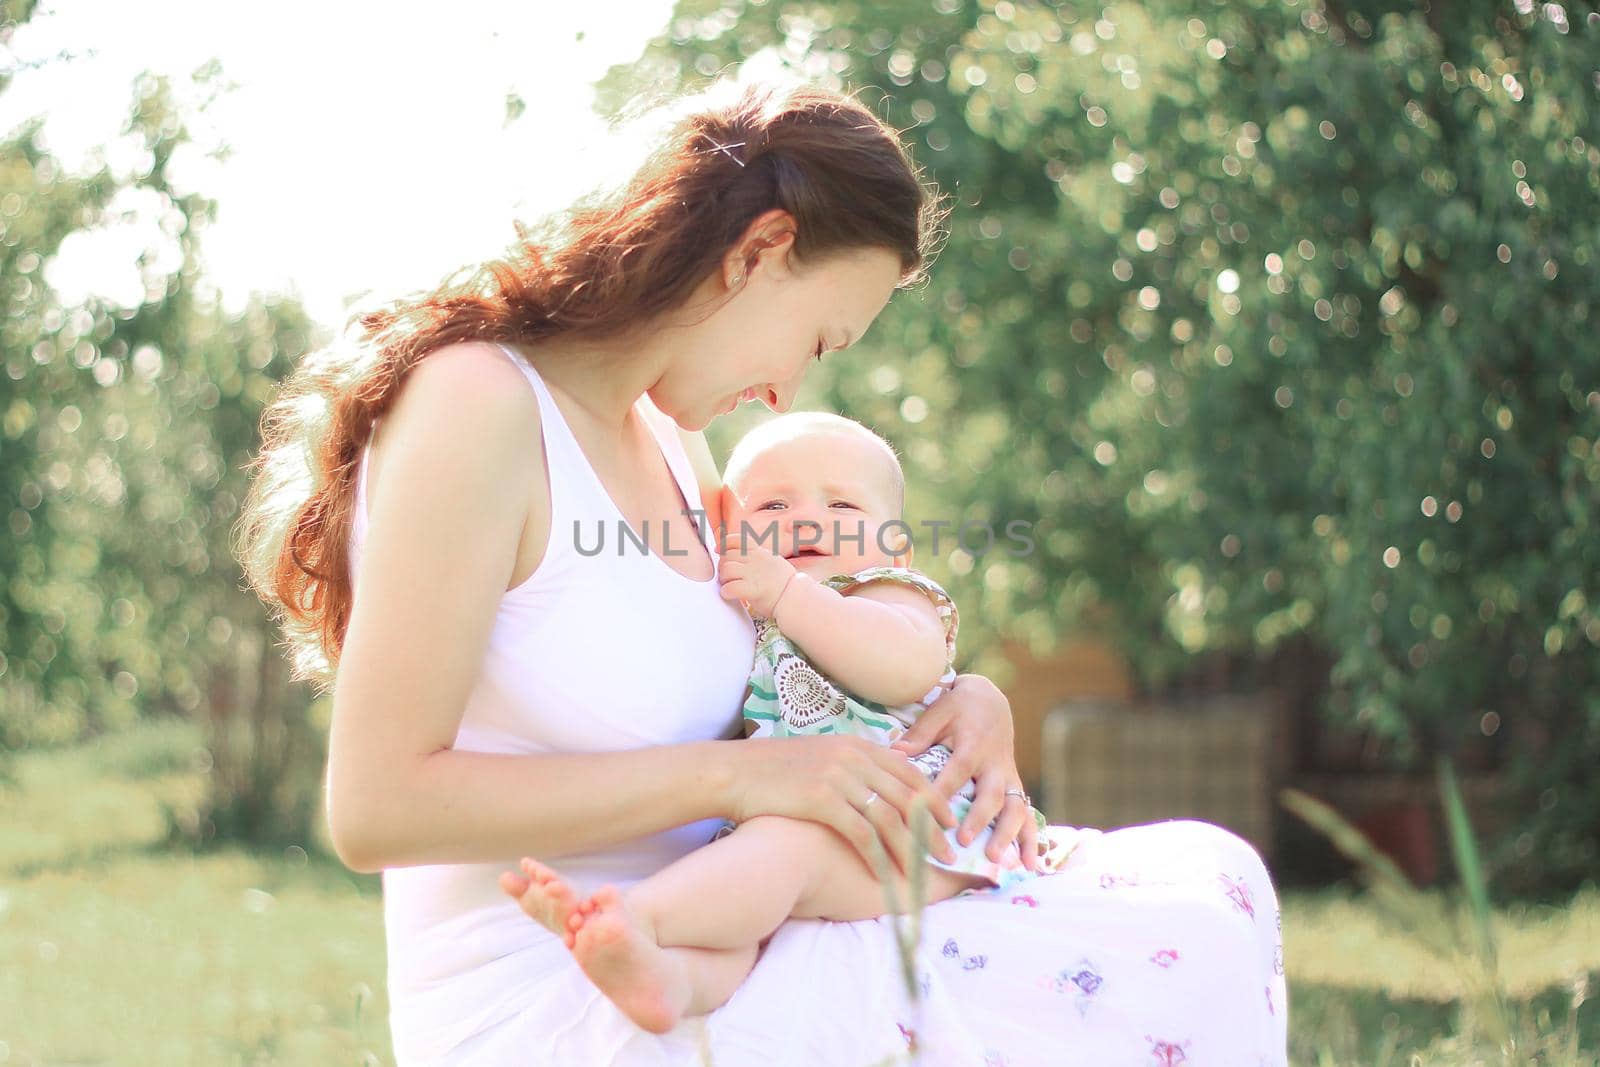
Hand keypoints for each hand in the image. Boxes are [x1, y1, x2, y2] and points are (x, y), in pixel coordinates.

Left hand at [717, 532, 797, 618]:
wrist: (795, 597)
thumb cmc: (783, 583)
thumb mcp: (772, 561)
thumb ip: (757, 557)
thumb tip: (739, 557)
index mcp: (760, 552)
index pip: (737, 539)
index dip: (724, 543)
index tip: (718, 549)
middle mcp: (756, 559)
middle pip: (727, 556)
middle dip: (722, 566)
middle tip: (726, 577)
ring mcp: (754, 573)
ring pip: (726, 570)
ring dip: (723, 579)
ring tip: (728, 586)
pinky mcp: (752, 589)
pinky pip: (730, 588)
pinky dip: (726, 592)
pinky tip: (729, 595)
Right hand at [721, 735, 960, 879]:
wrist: (734, 773)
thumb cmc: (773, 771)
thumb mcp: (820, 756)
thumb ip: (852, 765)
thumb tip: (878, 783)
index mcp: (857, 745)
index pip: (910, 772)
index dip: (934, 799)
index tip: (950, 822)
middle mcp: (853, 757)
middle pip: (908, 797)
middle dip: (932, 829)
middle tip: (950, 854)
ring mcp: (838, 777)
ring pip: (890, 818)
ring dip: (912, 849)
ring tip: (926, 872)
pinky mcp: (822, 799)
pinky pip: (862, 834)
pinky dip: (879, 858)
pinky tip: (888, 877)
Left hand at [889, 673, 1041, 871]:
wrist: (991, 700)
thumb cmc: (959, 707)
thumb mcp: (939, 711)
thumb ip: (920, 733)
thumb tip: (895, 754)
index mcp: (974, 744)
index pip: (958, 771)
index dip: (944, 792)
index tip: (928, 814)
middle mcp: (995, 764)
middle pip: (991, 794)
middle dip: (980, 819)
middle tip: (965, 841)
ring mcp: (1008, 777)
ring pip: (1015, 807)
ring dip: (1009, 835)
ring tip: (998, 860)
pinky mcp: (1014, 787)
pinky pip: (1026, 814)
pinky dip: (1031, 839)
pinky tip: (1031, 865)